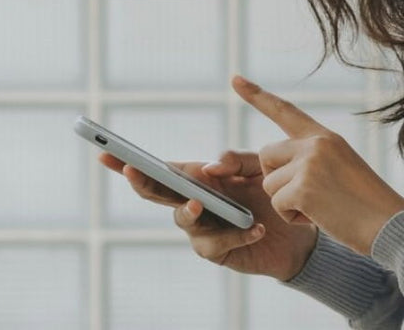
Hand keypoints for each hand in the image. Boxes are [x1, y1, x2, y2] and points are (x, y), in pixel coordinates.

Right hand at [98, 150, 318, 280]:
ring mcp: (202, 229)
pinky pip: (218, 243)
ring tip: (201, 203)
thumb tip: (209, 167)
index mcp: (196, 179)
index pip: (159, 169)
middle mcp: (192, 203)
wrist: (298, 230)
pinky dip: (237, 233)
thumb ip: (236, 160)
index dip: (129, 162)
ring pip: (183, 220)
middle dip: (141, 181)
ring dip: (188, 211)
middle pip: (157, 193)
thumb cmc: (271, 193)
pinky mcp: (219, 251)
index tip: (106, 153)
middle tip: (133, 170)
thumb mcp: (257, 168)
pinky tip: (256, 228)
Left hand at [233, 73, 403, 255]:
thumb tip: (274, 167)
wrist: (390, 225)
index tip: (235, 80)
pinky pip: (278, 205)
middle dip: (277, 179)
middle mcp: (316, 143)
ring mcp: (309, 163)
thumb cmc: (367, 205)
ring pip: (270, 184)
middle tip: (309, 196)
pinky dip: (294, 218)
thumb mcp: (342, 167)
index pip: (285, 111)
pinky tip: (320, 218)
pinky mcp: (304, 187)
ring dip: (288, 203)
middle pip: (266, 156)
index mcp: (326, 136)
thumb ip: (312, 159)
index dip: (257, 96)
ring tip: (322, 208)